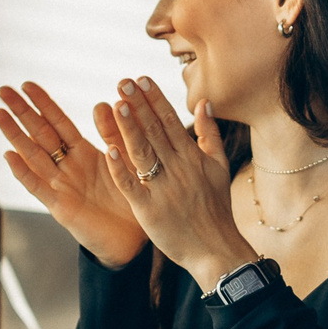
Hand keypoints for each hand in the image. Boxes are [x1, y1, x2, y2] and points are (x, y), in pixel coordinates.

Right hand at [0, 83, 146, 268]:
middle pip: (40, 135)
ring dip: (15, 135)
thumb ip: (114, 134)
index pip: (58, 123)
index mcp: (83, 154)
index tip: (27, 84)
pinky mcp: (61, 207)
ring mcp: (61, 186)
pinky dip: (23, 172)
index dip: (43, 104)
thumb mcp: (124, 160)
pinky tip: (9, 156)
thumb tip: (104, 101)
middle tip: (2, 91)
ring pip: (33, 156)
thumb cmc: (130, 199)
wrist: (134, 239)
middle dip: (21, 113)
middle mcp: (67, 167)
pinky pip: (39, 187)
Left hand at [96, 77, 253, 291]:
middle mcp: (178, 169)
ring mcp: (163, 190)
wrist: (218, 250)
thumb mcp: (219, 168)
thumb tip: (204, 102)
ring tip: (116, 104)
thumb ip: (210, 134)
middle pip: (155, 131)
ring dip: (129, 128)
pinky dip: (120, 168)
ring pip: (143, 153)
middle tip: (122, 81)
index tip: (141, 78)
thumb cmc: (217, 210)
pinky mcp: (150, 211)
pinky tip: (108, 150)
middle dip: (138, 104)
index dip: (155, 99)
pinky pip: (132, 186)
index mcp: (193, 158)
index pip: (171, 121)